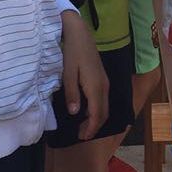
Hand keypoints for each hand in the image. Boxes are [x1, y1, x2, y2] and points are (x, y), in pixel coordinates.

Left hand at [60, 10, 107, 140]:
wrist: (79, 33)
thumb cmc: (72, 52)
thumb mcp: (67, 74)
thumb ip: (72, 94)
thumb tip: (74, 113)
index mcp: (95, 87)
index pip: (97, 114)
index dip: (91, 128)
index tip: (82, 137)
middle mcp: (104, 86)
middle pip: (103, 112)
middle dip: (94, 126)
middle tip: (81, 135)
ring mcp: (104, 81)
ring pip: (104, 106)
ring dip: (96, 118)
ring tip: (82, 125)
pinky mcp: (102, 78)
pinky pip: (103, 98)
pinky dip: (96, 109)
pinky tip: (84, 110)